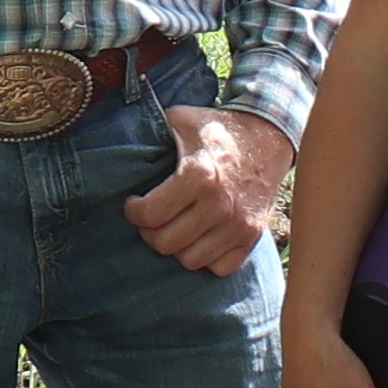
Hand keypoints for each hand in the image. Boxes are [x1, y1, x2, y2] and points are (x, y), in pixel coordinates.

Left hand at [128, 105, 291, 275]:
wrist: (270, 137)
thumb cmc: (218, 129)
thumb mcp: (180, 119)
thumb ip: (150, 132)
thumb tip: (118, 148)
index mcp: (198, 175)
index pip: (149, 215)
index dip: (133, 211)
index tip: (134, 204)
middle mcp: (219, 204)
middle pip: (165, 242)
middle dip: (150, 232)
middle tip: (152, 218)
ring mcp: (238, 224)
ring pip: (190, 260)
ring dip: (177, 247)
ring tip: (175, 228)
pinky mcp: (252, 236)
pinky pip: (221, 267)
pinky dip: (207, 258)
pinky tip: (200, 238)